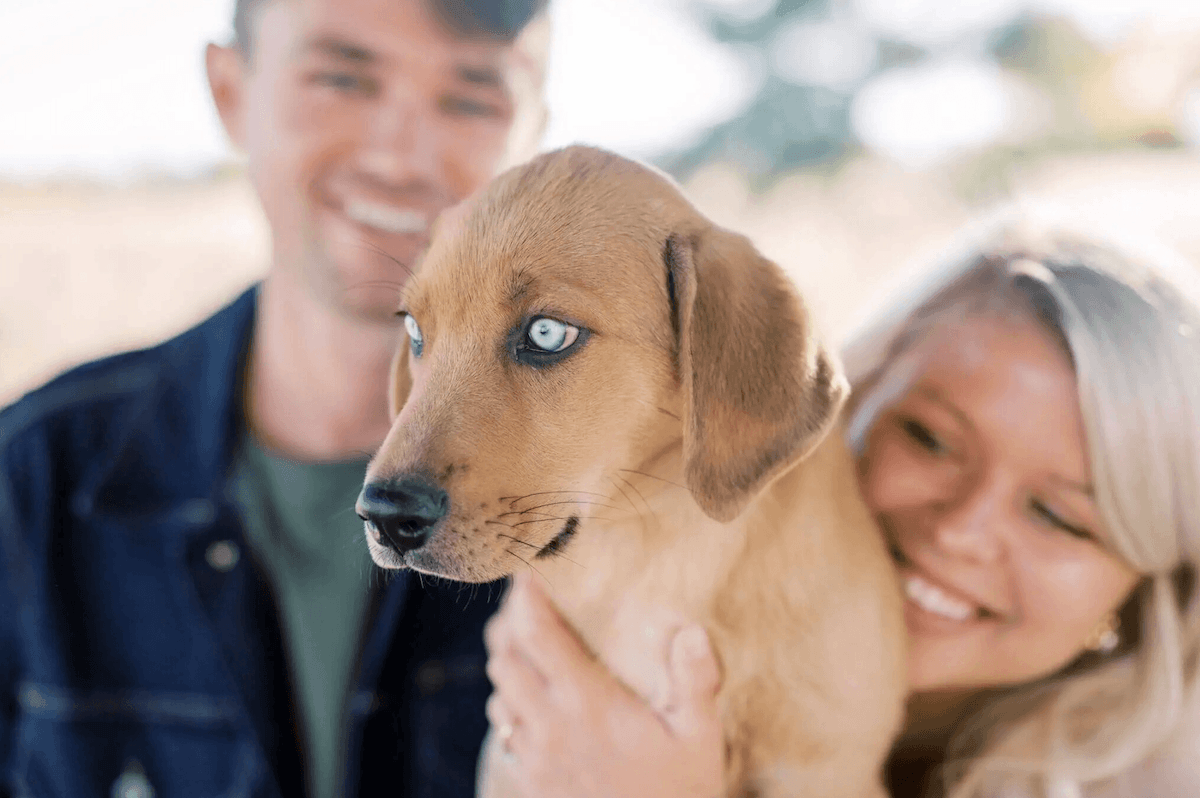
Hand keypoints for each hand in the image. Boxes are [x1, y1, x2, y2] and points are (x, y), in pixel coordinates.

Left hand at [483, 571, 724, 797]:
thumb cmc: (680, 796)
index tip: (527, 574)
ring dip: (506, 665)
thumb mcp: (701, 739)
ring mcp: (535, 758)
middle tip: (525, 605)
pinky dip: (509, 705)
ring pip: (498, 694)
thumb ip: (694, 681)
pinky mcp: (531, 782)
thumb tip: (691, 631)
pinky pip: (504, 731)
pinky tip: (533, 701)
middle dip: (508, 626)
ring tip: (526, 646)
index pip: (538, 637)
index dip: (524, 599)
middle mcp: (551, 728)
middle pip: (503, 659)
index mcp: (589, 706)